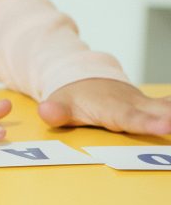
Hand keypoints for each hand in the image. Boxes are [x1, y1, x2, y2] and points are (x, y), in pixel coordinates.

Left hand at [38, 78, 170, 134]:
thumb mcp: (59, 104)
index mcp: (113, 108)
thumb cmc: (72, 96)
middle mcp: (134, 105)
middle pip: (160, 113)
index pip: (132, 119)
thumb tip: (46, 111)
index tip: (165, 127)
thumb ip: (56, 111)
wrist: (84, 78)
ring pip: (170, 109)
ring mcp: (146, 104)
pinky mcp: (152, 106)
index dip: (148, 124)